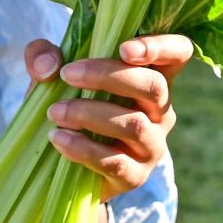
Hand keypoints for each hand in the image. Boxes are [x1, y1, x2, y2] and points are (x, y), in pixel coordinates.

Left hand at [26, 33, 187, 200]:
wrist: (57, 164)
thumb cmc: (67, 106)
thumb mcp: (52, 76)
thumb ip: (44, 56)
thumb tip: (49, 67)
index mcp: (152, 77)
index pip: (178, 53)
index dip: (162, 46)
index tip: (124, 48)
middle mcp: (161, 111)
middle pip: (154, 86)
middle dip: (108, 76)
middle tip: (68, 74)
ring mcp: (152, 145)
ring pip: (135, 125)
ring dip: (90, 114)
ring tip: (56, 112)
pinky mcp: (135, 176)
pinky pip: (115, 161)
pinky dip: (83, 148)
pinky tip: (58, 138)